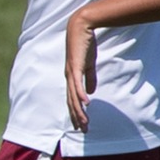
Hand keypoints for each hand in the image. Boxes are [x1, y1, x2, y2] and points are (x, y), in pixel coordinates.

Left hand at [67, 12, 98, 129]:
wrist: (81, 29)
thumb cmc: (84, 46)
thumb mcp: (89, 65)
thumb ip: (89, 79)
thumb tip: (90, 93)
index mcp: (71, 78)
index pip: (72, 100)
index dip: (75, 113)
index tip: (79, 125)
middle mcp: (68, 77)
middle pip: (71, 102)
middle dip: (76, 117)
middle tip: (82, 130)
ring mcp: (71, 72)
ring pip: (73, 96)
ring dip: (79, 110)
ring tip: (84, 122)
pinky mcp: (76, 66)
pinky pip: (78, 83)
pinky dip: (81, 93)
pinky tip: (86, 103)